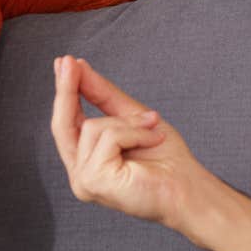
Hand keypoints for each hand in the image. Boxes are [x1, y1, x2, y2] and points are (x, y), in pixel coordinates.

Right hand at [50, 56, 212, 231]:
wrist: (188, 187)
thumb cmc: (165, 158)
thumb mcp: (132, 116)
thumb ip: (102, 95)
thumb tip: (78, 68)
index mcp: (86, 160)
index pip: (67, 122)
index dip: (64, 92)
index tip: (64, 62)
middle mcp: (80, 173)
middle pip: (62, 124)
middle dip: (67, 90)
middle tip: (68, 62)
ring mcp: (84, 180)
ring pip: (93, 127)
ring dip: (129, 123)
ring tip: (152, 128)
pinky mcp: (94, 181)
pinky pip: (109, 138)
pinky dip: (134, 133)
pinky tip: (151, 140)